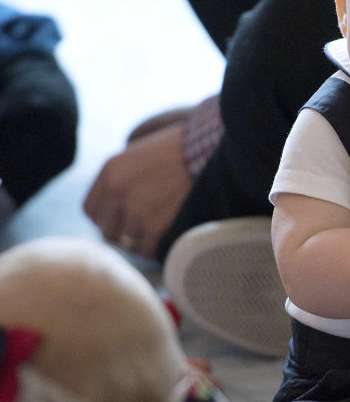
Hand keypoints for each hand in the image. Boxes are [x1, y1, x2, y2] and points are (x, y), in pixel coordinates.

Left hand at [83, 123, 191, 258]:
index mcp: (110, 171)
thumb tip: (116, 206)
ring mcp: (136, 209)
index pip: (90, 210)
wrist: (206, 151)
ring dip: (140, 242)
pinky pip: (145, 249)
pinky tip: (164, 240)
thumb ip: (120, 178)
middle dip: (121, 232)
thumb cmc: (177, 151)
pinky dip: (154, 249)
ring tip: (154, 236)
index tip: (120, 220)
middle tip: (139, 231)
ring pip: (126, 242)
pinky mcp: (155, 225)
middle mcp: (117, 191)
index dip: (105, 219)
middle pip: (106, 230)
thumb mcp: (137, 154)